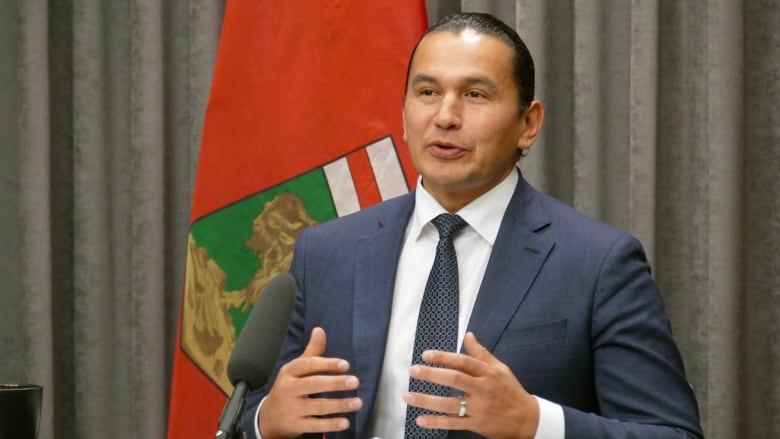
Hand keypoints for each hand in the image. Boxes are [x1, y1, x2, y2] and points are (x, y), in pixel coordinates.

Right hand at [258, 327, 362, 438]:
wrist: (269, 417)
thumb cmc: (289, 388)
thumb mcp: (296, 369)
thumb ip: (312, 352)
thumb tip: (320, 330)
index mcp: (289, 372)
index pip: (308, 365)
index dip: (327, 364)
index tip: (345, 365)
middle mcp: (288, 389)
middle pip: (313, 384)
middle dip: (335, 383)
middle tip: (355, 382)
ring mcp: (291, 408)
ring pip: (317, 406)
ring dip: (339, 405)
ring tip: (357, 402)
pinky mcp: (295, 425)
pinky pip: (315, 425)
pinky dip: (331, 424)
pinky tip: (345, 422)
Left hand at [403, 332, 538, 438]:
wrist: (527, 419)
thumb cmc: (511, 391)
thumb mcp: (500, 368)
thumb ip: (481, 353)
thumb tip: (468, 335)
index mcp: (488, 373)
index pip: (463, 362)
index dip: (444, 357)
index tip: (426, 355)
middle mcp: (482, 389)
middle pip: (454, 380)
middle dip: (432, 375)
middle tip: (413, 371)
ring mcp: (479, 408)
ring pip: (450, 403)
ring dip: (427, 400)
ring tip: (408, 396)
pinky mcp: (477, 424)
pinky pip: (453, 423)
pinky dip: (436, 422)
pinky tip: (421, 420)